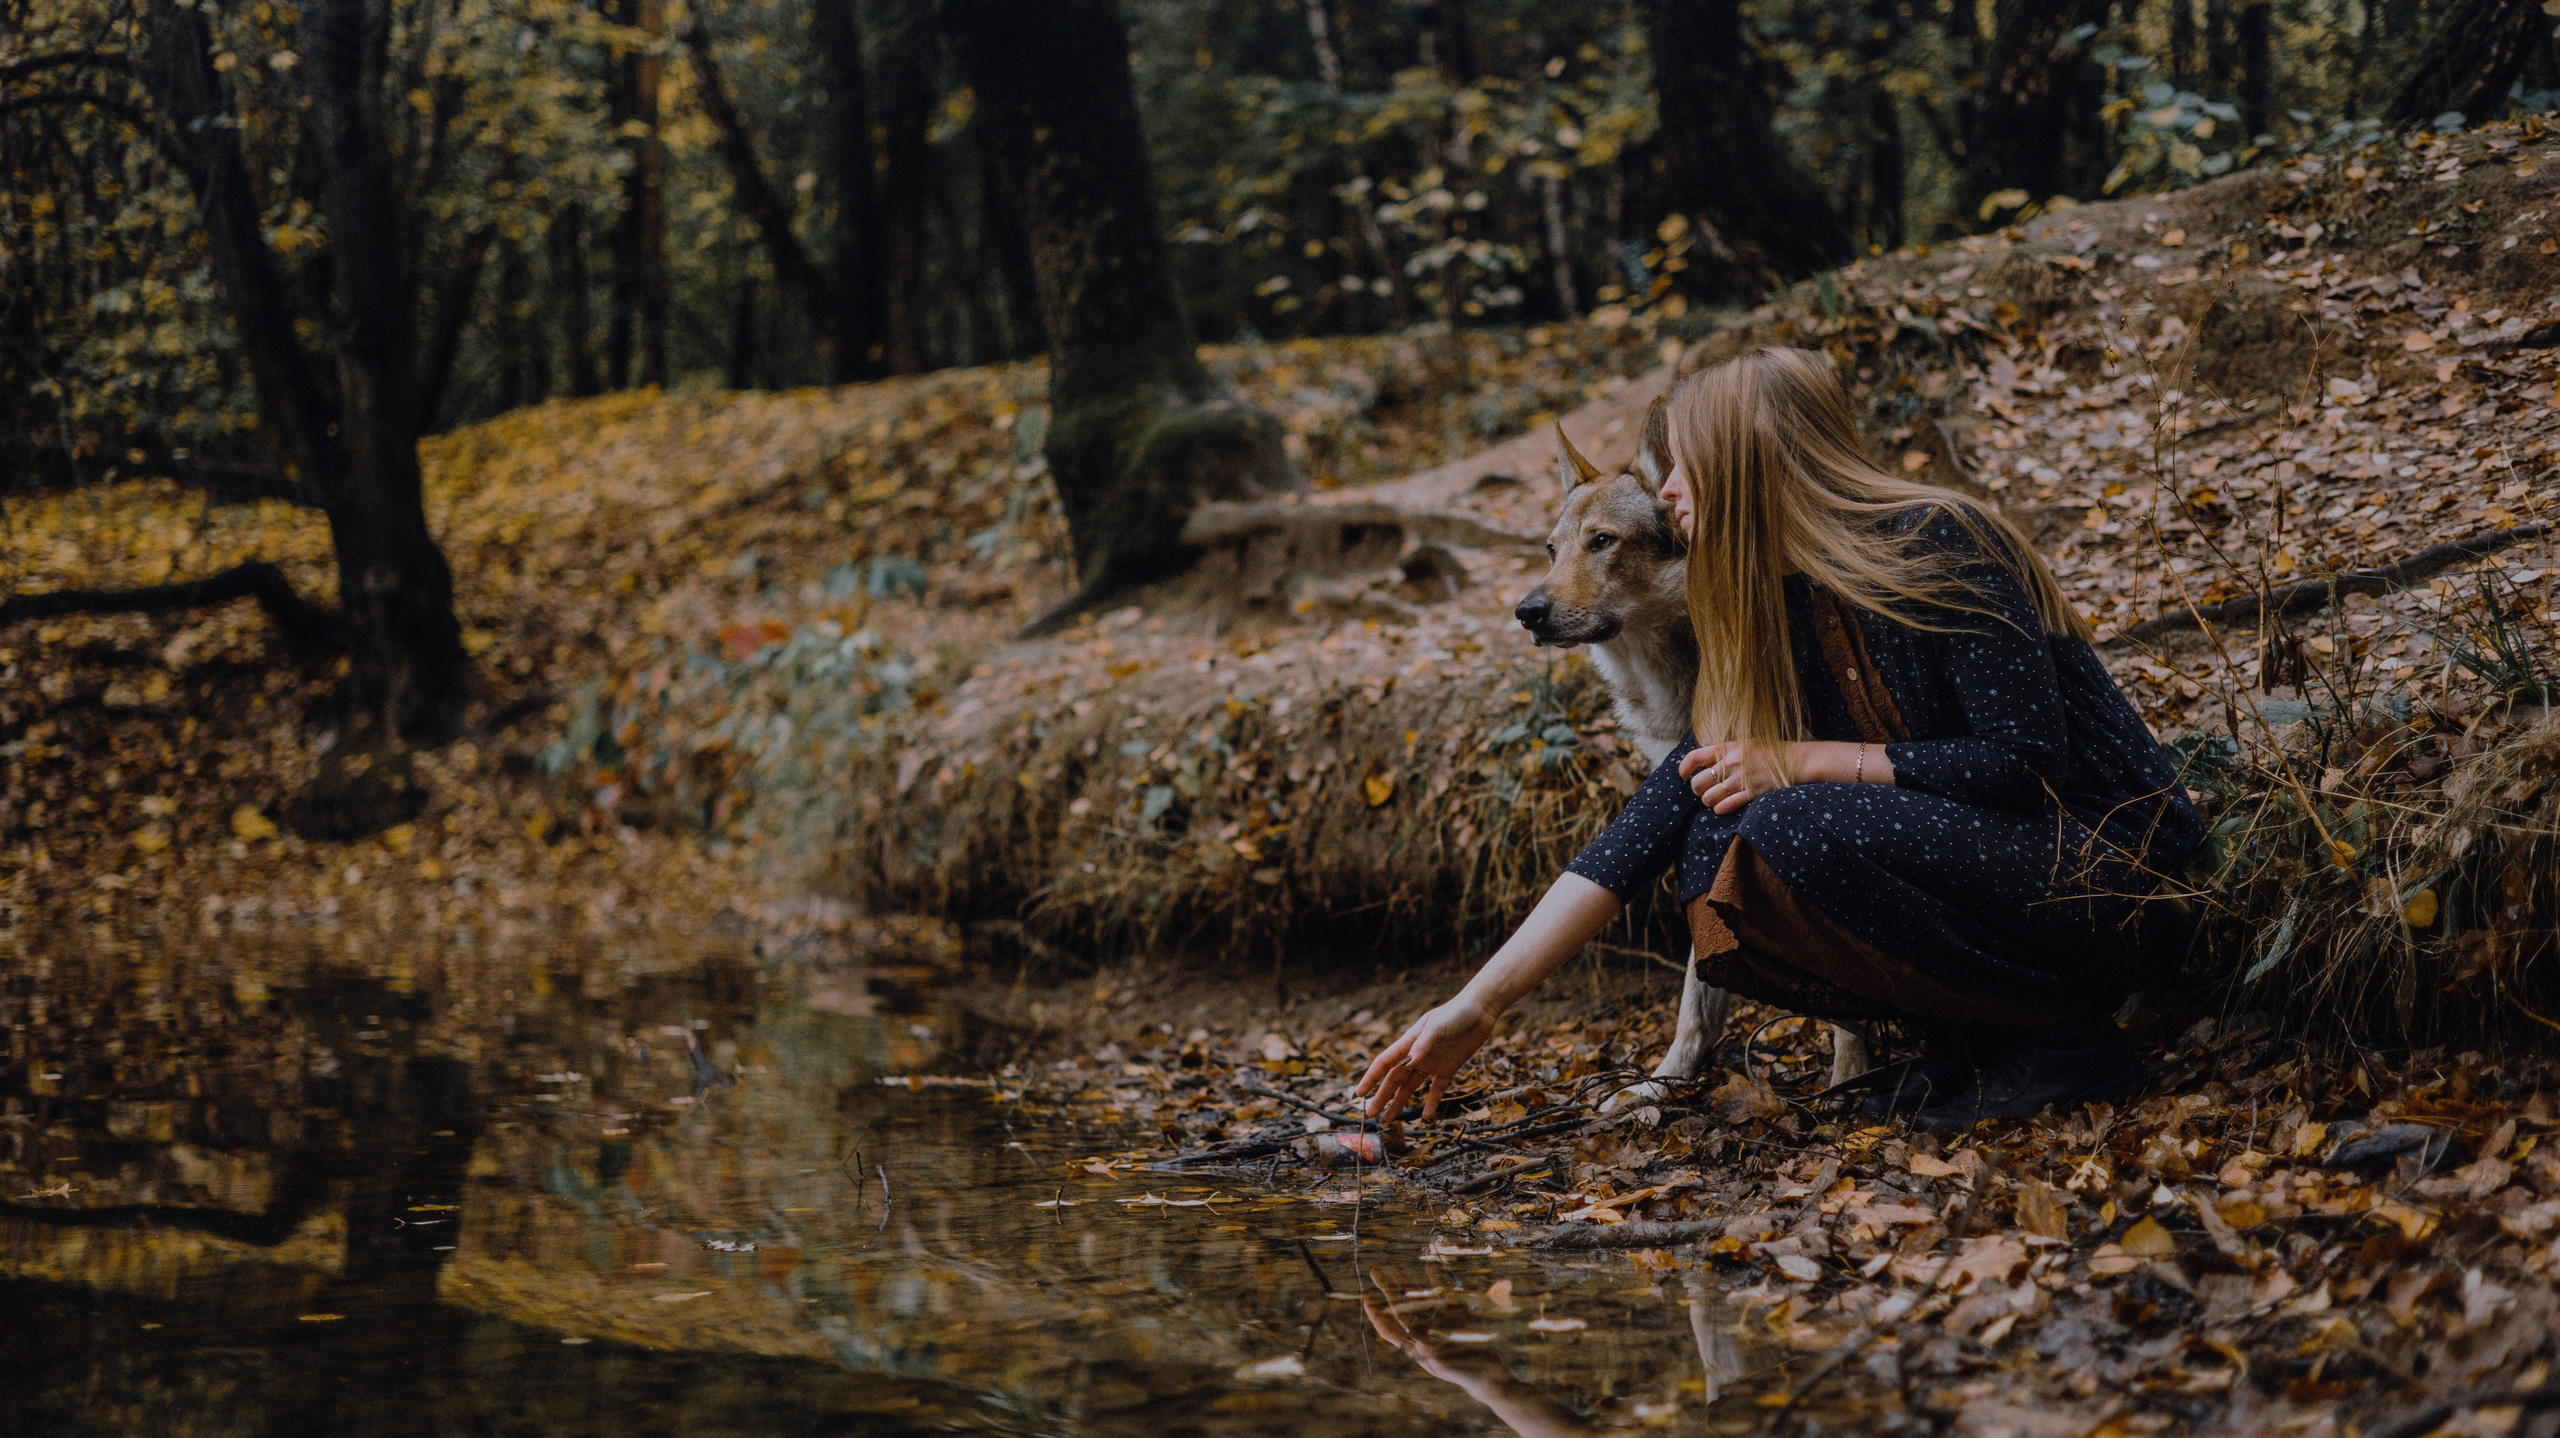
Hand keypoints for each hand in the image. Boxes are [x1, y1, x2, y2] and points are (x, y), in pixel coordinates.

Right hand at [1352, 997, 1494, 1119]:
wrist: (1480, 1010)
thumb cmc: (1456, 1014)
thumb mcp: (1437, 1027)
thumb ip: (1423, 1045)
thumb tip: (1408, 1063)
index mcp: (1409, 1043)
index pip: (1384, 1064)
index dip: (1370, 1079)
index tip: (1359, 1094)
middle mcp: (1417, 1055)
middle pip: (1395, 1079)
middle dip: (1382, 1097)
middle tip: (1370, 1115)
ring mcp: (1432, 1063)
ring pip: (1411, 1087)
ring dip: (1400, 1102)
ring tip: (1390, 1119)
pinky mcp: (1448, 1068)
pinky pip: (1437, 1089)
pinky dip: (1431, 1103)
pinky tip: (1426, 1116)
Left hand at [1679, 740, 1798, 814]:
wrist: (1796, 761)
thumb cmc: (1769, 753)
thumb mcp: (1744, 744)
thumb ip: (1724, 752)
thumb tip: (1702, 763)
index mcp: (1728, 747)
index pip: (1694, 757)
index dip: (1683, 768)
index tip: (1682, 776)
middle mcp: (1731, 763)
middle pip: (1697, 782)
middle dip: (1697, 790)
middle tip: (1704, 791)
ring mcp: (1741, 779)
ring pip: (1709, 797)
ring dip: (1709, 801)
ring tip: (1715, 799)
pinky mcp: (1752, 793)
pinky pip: (1725, 806)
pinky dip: (1720, 808)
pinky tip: (1722, 807)